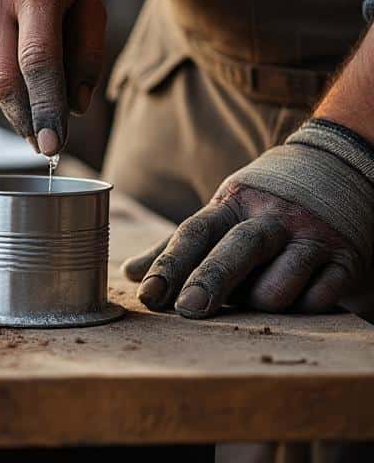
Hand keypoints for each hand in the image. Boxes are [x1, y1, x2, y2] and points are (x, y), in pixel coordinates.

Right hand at [0, 0, 105, 154]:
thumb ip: (87, 55)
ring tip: (34, 89)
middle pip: (6, 81)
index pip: (38, 61)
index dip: (46, 108)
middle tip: (44, 144)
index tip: (53, 146)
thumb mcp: (88, 3)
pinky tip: (9, 69)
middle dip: (27, 120)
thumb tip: (75, 108)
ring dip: (14, 103)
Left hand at [123, 131, 373, 317]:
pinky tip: (295, 300)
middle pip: (238, 250)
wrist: (341, 166)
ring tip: (253, 298)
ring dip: (260, 303)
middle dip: (211, 281)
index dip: (169, 265)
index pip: (195, 232)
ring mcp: (313, 237)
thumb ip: (178, 246)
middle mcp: (272, 218)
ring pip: (280, 284)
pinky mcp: (347, 259)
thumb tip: (131, 275)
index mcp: (233, 204)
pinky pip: (321, 298)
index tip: (148, 295)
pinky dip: (301, 308)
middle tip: (188, 311)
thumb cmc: (265, 204)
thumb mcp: (222, 213)